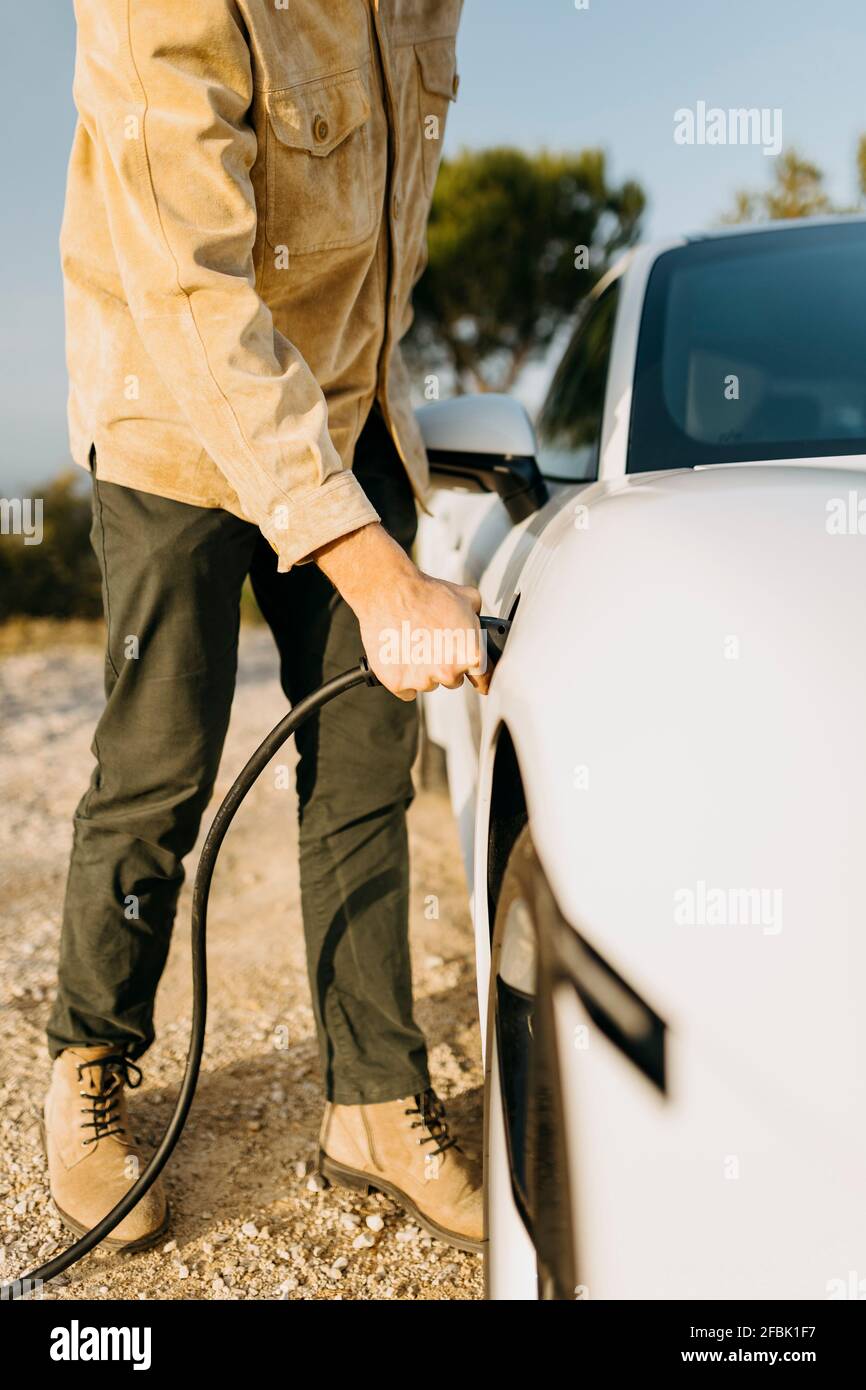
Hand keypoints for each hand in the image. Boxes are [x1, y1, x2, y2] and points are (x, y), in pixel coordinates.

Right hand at [313, 523, 490, 699]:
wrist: (390, 591)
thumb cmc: (427, 593)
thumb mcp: (468, 598)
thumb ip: (479, 621)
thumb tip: (481, 628)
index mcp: (470, 655)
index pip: (482, 677)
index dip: (477, 673)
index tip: (474, 676)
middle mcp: (448, 672)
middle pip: (452, 680)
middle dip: (445, 664)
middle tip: (431, 642)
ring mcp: (422, 680)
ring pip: (427, 683)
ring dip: (422, 670)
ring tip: (412, 643)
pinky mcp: (398, 683)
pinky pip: (406, 689)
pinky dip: (402, 677)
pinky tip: (400, 655)